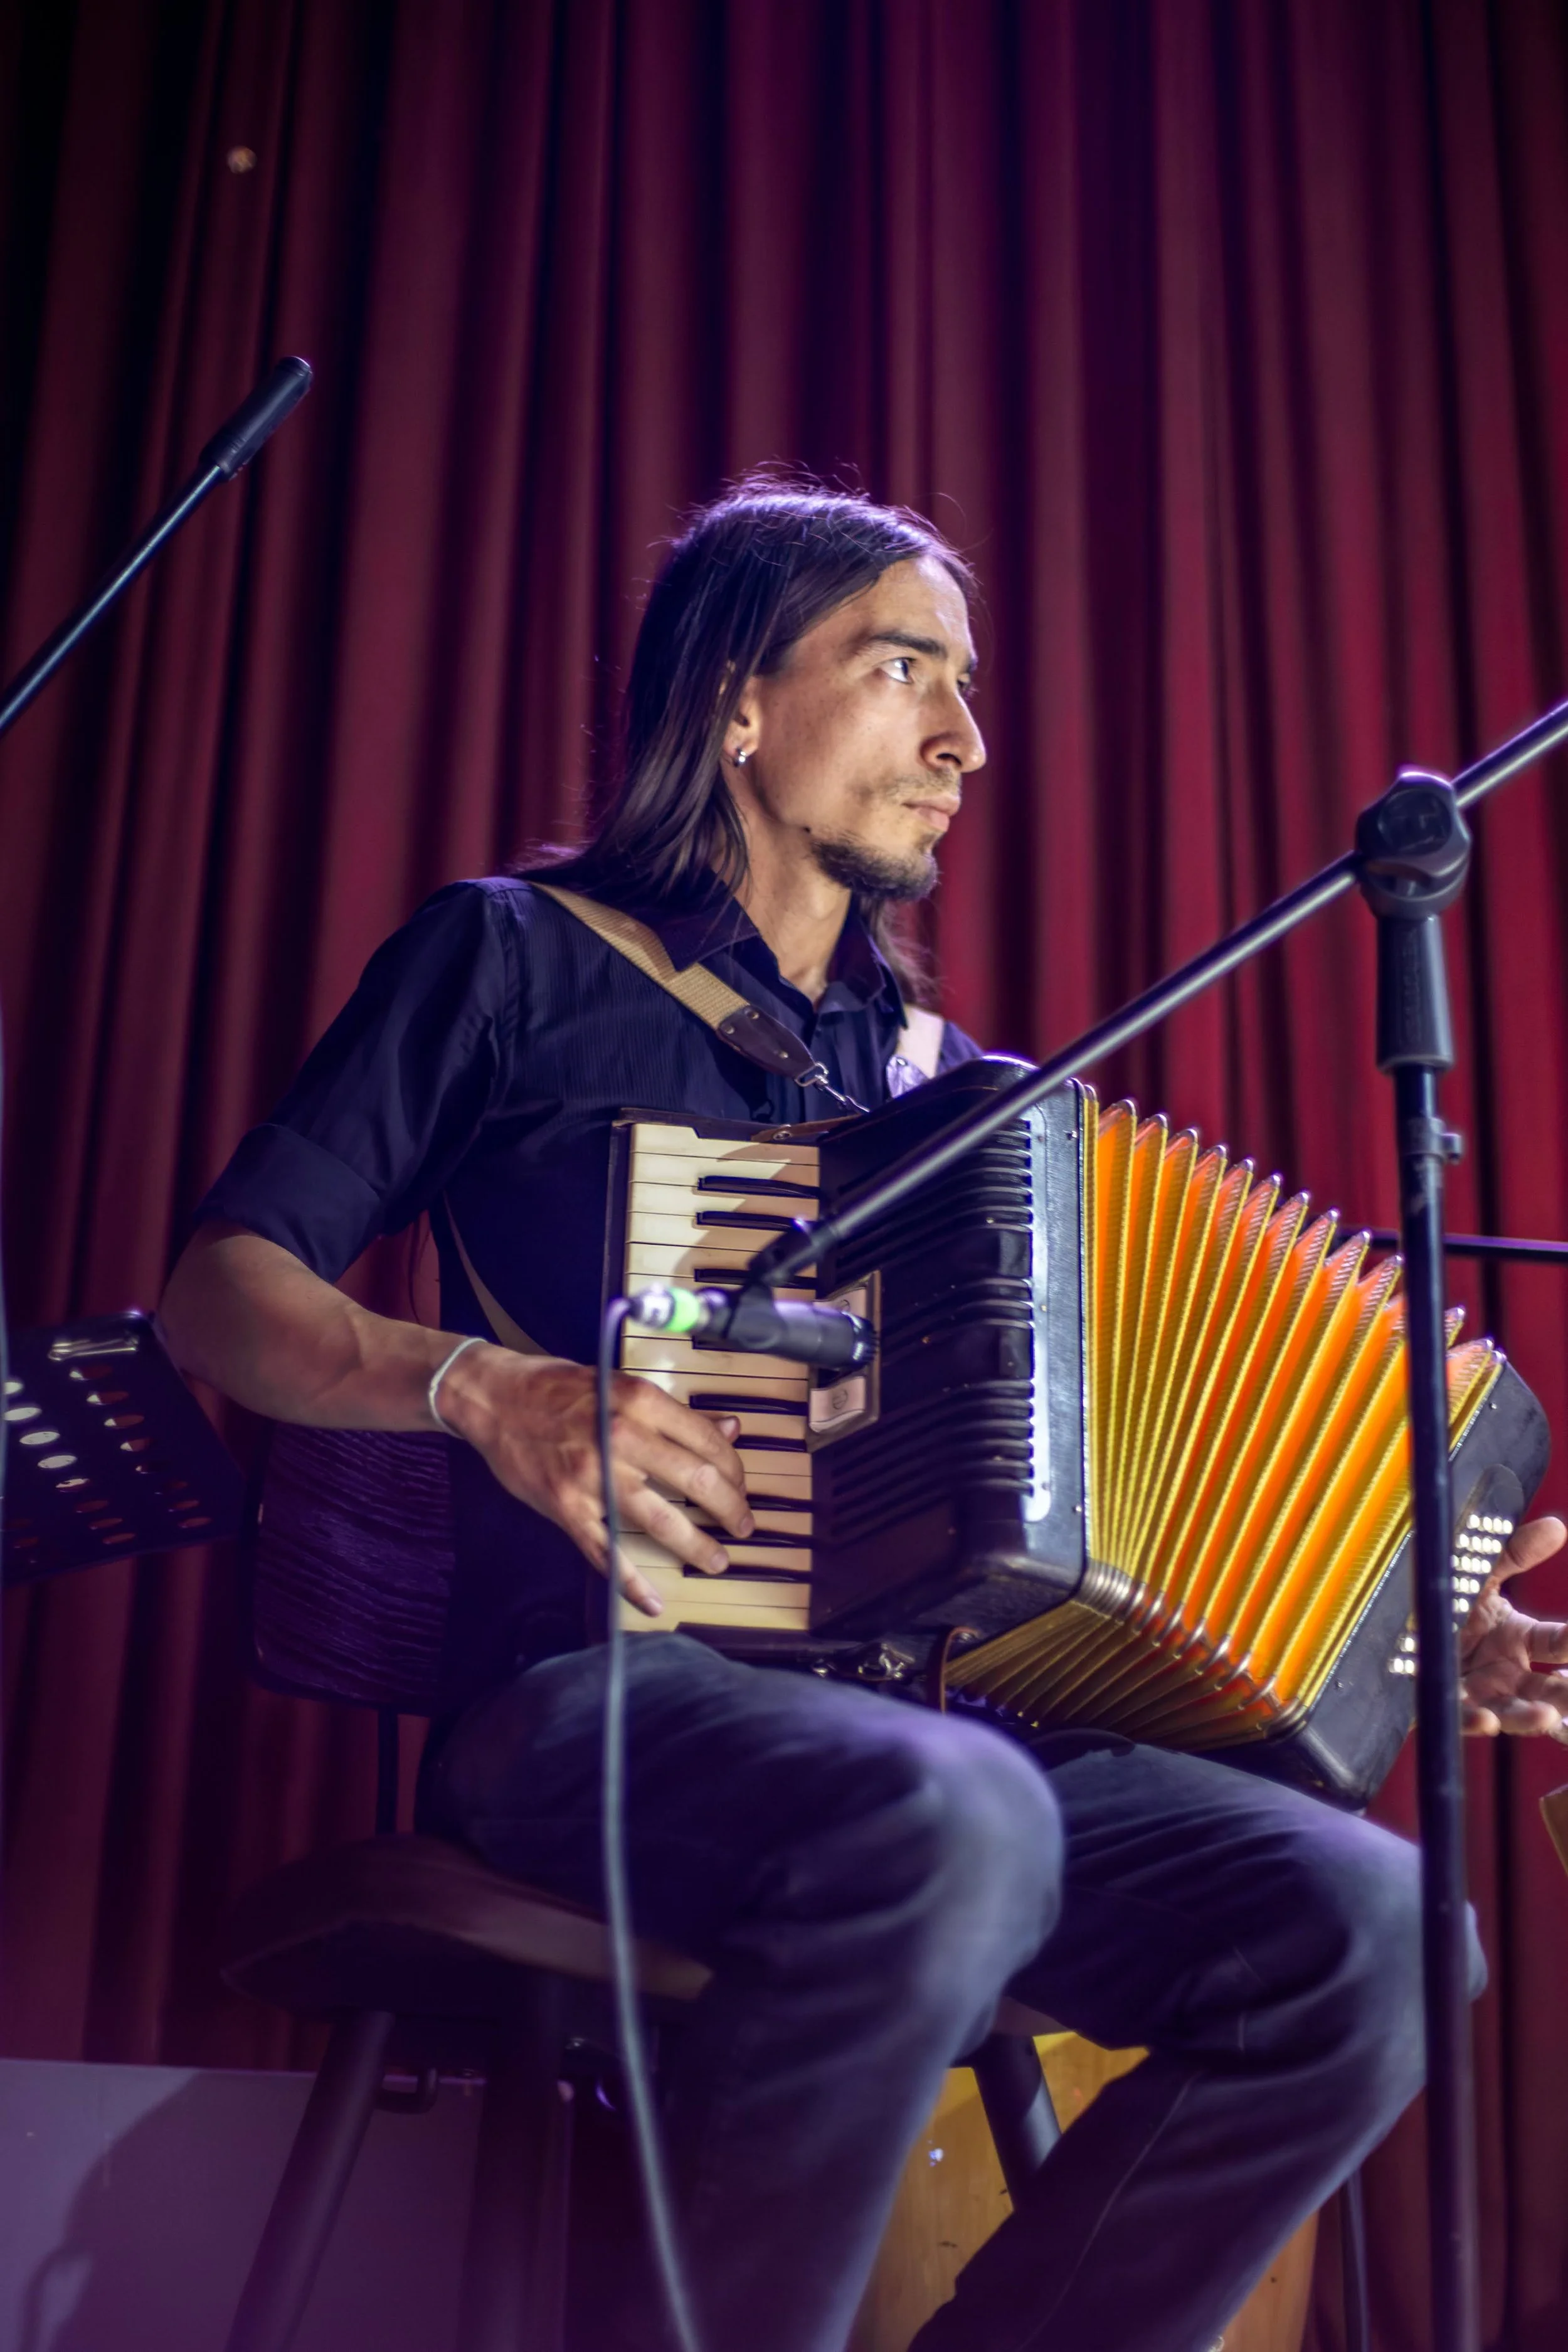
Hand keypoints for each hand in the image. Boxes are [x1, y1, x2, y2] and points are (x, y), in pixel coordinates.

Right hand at [436, 1346, 753, 1616]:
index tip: (741, 1485)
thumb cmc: (558, 1387)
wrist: (494, 1398)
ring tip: (718, 1560)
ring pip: (660, 1521)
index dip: (734, 1469)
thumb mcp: (621, 1386)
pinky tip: (653, 1602)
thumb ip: (674, 1413)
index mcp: (639, 1401)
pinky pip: (605, 1553)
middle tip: (743, 1526)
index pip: (707, 1441)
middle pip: (696, 1481)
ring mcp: (593, 1477)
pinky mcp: (566, 1507)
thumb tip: (730, 1429)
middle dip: (730, 1509)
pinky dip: (631, 1583)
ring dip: (697, 1546)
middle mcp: (622, 1438)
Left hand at [1458, 1515, 1567, 1737]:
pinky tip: (1487, 1721)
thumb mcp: (1479, 1576)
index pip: (1559, 1644)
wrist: (1399, 1628)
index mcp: (1520, 1638)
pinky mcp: (1448, 1706)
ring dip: (1531, 1717)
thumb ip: (1514, 1554)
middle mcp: (1507, 1672)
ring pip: (1514, 1712)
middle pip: (1549, 1689)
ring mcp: (1481, 1693)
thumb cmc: (1449, 1604)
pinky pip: (1464, 1719)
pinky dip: (1477, 1721)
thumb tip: (1557, 1527)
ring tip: (1546, 1715)